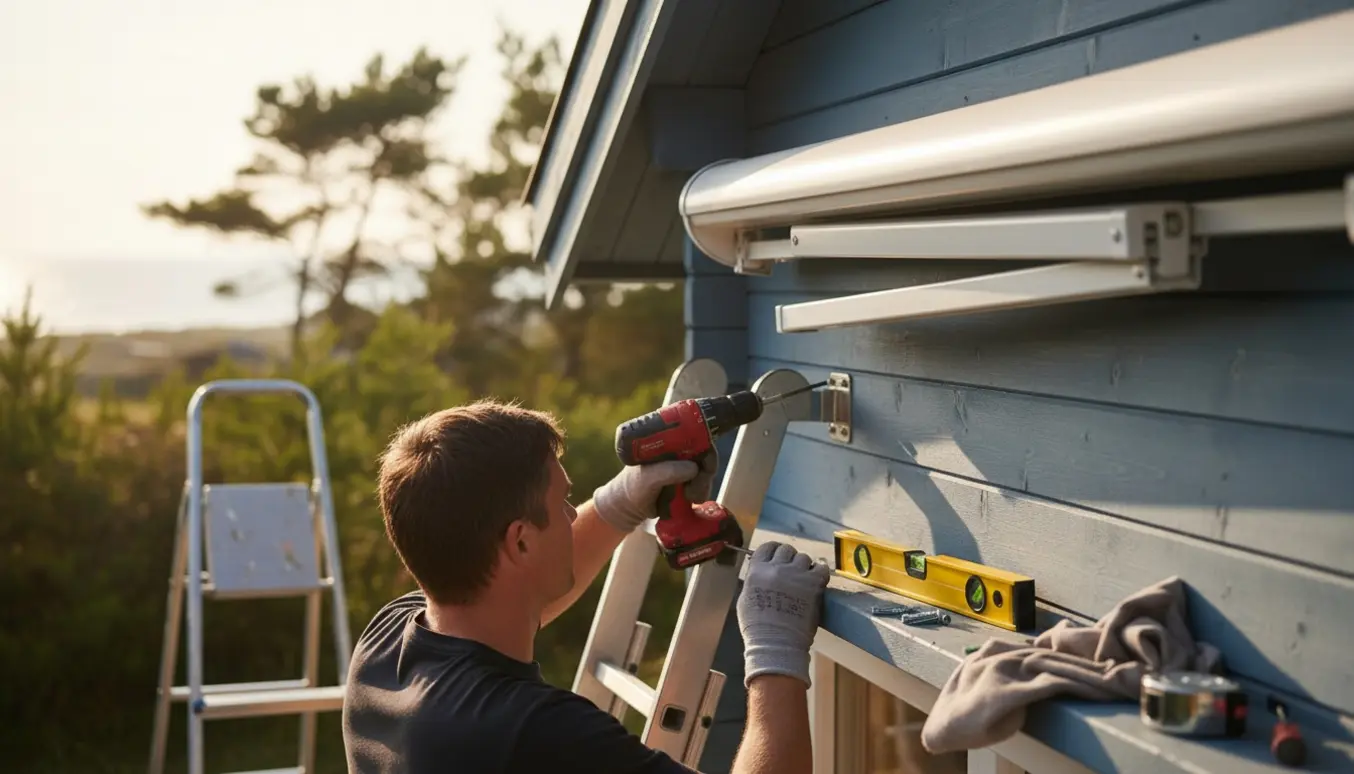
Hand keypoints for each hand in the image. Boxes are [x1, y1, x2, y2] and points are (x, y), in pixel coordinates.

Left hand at [592, 450, 718, 532]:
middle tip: (699, 484)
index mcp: (665, 438)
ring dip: (704, 483)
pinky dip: (702, 491)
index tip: (706, 459)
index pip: (693, 429)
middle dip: (707, 468)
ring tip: (691, 496)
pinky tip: (692, 499)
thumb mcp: (647, 477)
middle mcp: (677, 447)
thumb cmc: (633, 486)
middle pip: (705, 449)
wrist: (628, 507)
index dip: (705, 440)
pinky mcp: (687, 479)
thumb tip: (693, 467)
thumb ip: (668, 471)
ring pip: (706, 467)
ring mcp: (683, 463)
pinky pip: (703, 481)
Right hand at [737, 542, 830, 687]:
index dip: (774, 550)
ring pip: (804, 557)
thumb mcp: (746, 599)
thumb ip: (754, 580)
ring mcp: (796, 574)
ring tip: (803, 581)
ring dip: (803, 567)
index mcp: (757, 570)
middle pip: (787, 549)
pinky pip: (821, 568)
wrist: (777, 643)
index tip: (777, 556)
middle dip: (789, 558)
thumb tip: (760, 572)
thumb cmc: (757, 627)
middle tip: (791, 571)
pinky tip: (817, 581)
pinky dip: (820, 572)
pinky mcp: (814, 584)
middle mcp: (777, 568)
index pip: (767, 547)